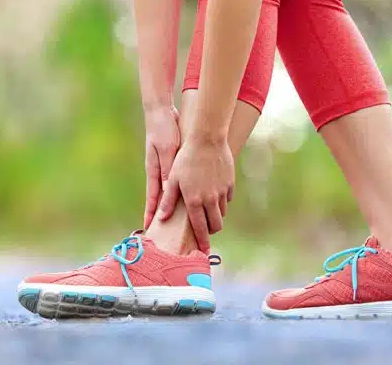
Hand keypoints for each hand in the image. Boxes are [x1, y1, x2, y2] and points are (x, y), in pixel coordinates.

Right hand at [143, 105, 180, 228]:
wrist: (161, 112)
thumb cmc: (163, 129)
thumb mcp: (166, 149)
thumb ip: (168, 168)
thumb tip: (168, 188)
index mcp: (154, 170)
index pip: (153, 197)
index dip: (151, 213)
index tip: (148, 228)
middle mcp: (158, 171)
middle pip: (160, 199)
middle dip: (161, 215)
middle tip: (162, 231)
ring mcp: (164, 167)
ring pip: (169, 191)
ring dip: (171, 206)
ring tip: (176, 221)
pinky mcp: (171, 161)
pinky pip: (176, 181)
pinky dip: (179, 191)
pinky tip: (186, 197)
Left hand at [158, 136, 233, 252]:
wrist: (207, 140)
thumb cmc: (185, 158)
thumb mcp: (173, 179)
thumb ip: (168, 200)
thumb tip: (162, 218)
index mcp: (194, 201)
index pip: (200, 229)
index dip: (202, 242)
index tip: (205, 252)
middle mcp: (210, 200)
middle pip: (216, 226)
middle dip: (211, 231)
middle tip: (205, 229)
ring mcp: (222, 192)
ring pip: (222, 213)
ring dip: (216, 215)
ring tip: (207, 209)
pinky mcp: (230, 184)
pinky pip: (227, 199)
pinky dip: (221, 200)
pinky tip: (214, 193)